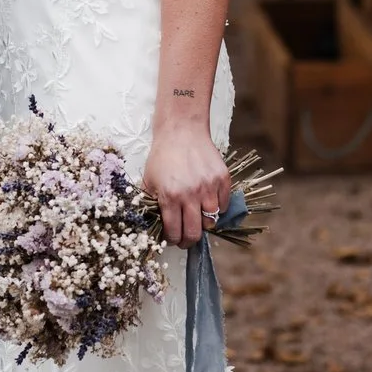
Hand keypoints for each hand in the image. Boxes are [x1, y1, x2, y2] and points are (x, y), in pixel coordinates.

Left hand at [142, 126, 230, 246]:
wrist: (181, 131)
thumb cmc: (162, 156)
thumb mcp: (149, 180)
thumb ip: (151, 204)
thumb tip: (154, 226)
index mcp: (170, 197)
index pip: (174, 232)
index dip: (173, 240)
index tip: (173, 240)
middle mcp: (191, 194)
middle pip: (195, 232)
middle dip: (188, 240)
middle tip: (186, 239)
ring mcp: (209, 187)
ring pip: (211, 221)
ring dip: (203, 223)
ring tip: (197, 218)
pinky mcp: (222, 179)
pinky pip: (223, 205)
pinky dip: (216, 208)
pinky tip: (207, 202)